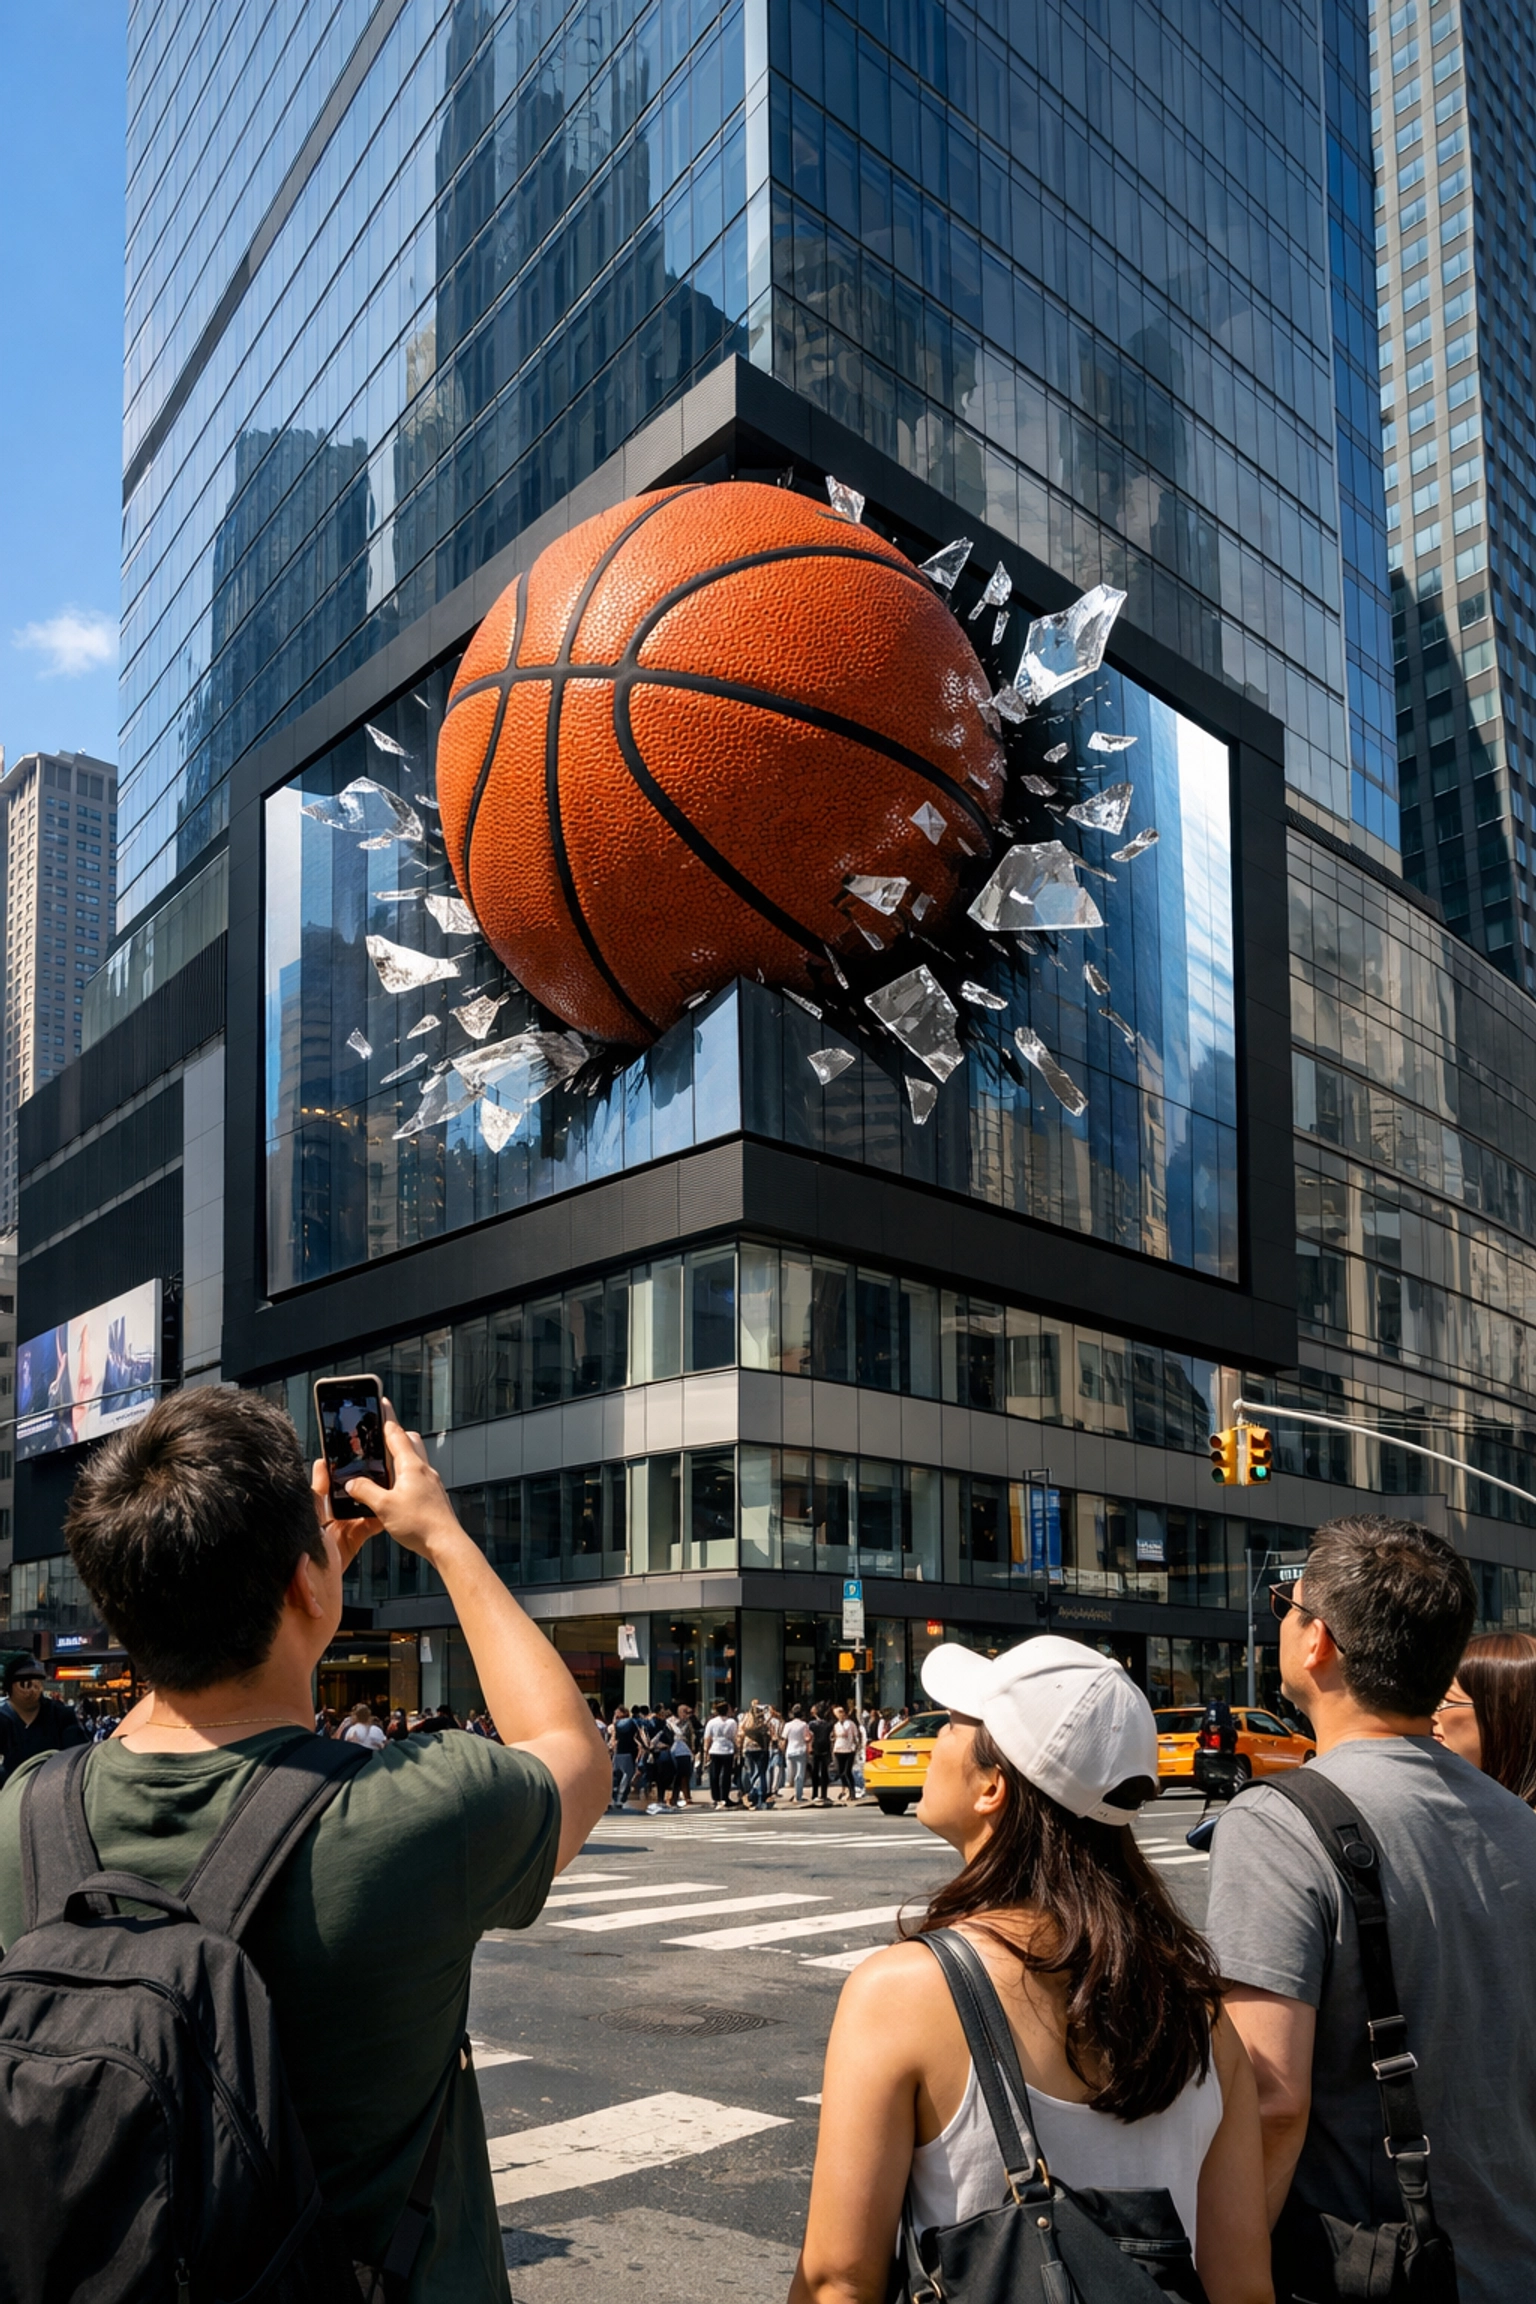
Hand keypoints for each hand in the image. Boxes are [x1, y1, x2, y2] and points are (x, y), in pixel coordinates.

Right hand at [313, 1404, 466, 1561]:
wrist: (446, 1543)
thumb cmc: (420, 1524)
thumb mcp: (383, 1507)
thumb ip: (365, 1492)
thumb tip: (353, 1483)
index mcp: (411, 1466)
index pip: (396, 1434)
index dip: (387, 1417)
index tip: (382, 1403)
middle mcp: (424, 1469)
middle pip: (411, 1441)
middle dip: (396, 1435)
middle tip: (381, 1435)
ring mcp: (431, 1482)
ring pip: (416, 1459)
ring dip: (401, 1456)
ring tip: (385, 1464)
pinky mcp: (434, 1495)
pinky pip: (419, 1476)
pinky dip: (406, 1474)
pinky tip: (397, 1489)